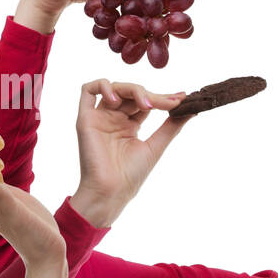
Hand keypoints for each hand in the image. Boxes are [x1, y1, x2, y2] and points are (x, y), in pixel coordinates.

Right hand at [69, 79, 189, 228]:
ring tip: (147, 105)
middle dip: (152, 95)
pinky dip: (103, 86)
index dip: (163, 98)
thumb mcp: (156, 146)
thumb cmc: (131, 175)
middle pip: (132, 93)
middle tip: (170, 103)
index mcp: (129, 125)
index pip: (146, 102)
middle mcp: (114, 118)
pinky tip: (117, 100)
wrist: (112, 191)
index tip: (182, 98)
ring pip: (114, 87)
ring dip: (133, 90)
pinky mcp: (86, 118)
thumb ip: (171, 126)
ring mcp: (100, 117)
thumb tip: (192, 109)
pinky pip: (88, 90)